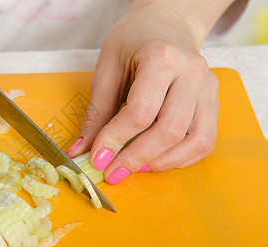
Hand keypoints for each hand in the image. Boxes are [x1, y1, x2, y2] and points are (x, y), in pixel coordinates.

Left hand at [66, 1, 222, 184]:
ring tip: (134, 167)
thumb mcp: (107, 70)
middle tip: (113, 173)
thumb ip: (96, 113)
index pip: (140, 111)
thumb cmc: (133, 42)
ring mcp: (208, 88)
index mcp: (162, 58)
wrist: (165, 24)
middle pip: (169, 130)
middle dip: (137, 159)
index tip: (97, 160)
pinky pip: (205, 141)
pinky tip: (156, 159)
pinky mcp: (214, 102)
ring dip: (161, 163)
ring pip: (195, 141)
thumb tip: (81, 152)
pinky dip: (181, 159)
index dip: (116, 140)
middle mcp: (192, 73)